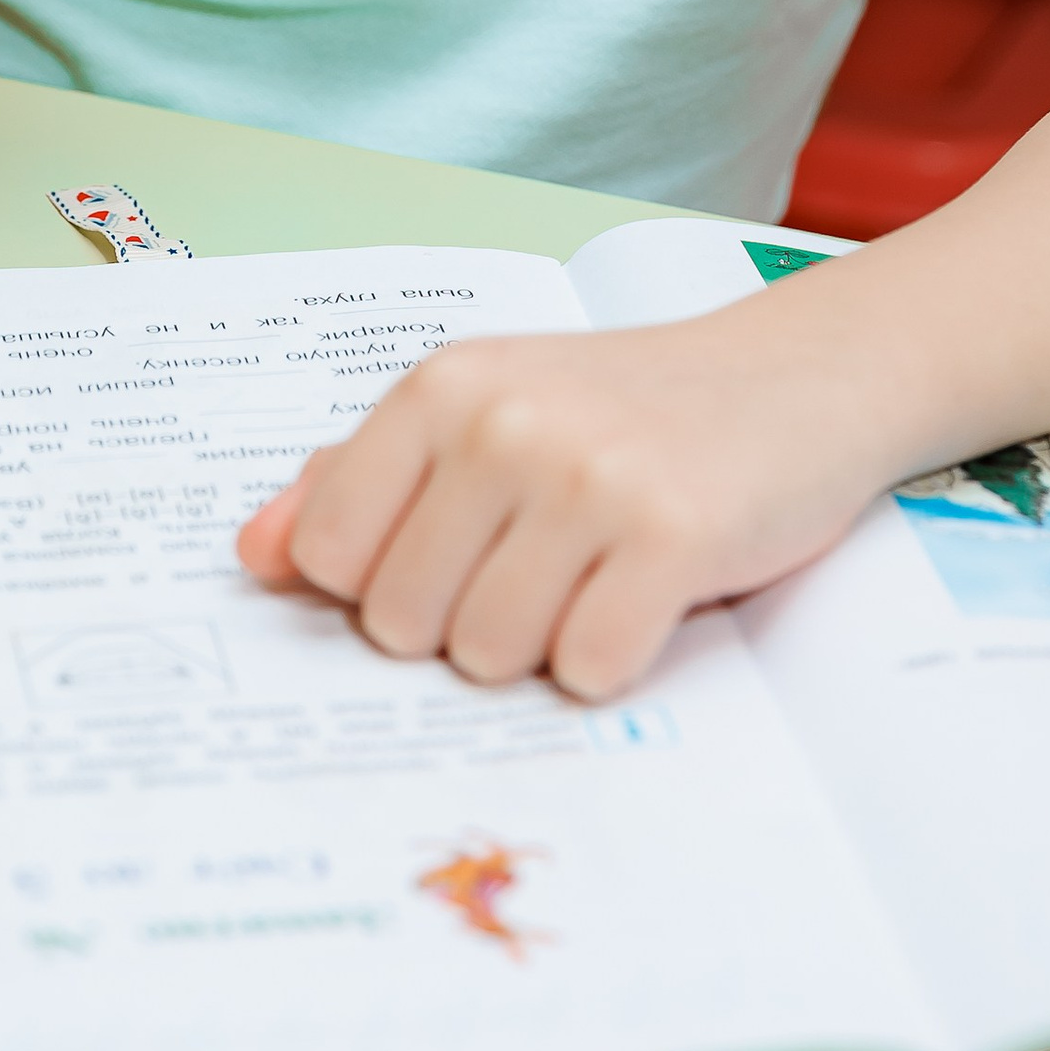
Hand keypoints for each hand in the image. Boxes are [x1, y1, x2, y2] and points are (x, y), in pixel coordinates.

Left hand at [237, 308, 895, 700]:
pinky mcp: (670, 534)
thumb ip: (361, 481)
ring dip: (543, 646)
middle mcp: (503, 423)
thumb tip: (255, 556)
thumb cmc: (623, 410)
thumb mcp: (483, 415)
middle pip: (403, 624)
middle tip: (541, 565)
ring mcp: (586, 475)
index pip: (331, 555)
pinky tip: (646, 597)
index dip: (383, 585)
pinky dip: (614, 660)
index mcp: (441, 389)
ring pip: (490, 657)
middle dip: (466, 623)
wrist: (794, 380)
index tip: (451, 556)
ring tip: (593, 576)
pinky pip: (587, 670)